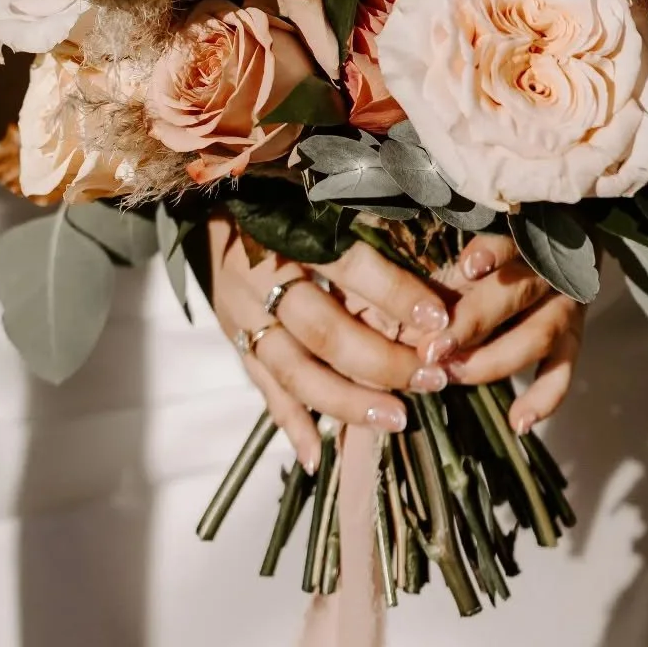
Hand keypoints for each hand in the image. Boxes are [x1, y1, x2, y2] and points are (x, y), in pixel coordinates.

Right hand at [207, 216, 453, 471]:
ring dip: (347, 402)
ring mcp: (245, 315)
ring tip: (396, 420)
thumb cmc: (280, 190)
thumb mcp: (316, 191)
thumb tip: (424, 244)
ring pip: (295, 370)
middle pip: (325, 331)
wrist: (208, 200)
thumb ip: (364, 217)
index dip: (396, 294)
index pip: (350, 267)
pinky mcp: (235, 339)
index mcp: (290, 231)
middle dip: (382, 361)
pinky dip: (290, 423)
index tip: (439, 319)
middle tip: (431, 378)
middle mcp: (265, 277)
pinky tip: (317, 456)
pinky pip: (264, 387)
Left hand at [424, 233, 586, 433]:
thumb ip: (450, 280)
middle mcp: (547, 273)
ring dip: (494, 359)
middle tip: (432, 348)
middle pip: (516, 293)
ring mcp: (564, 308)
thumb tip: (406, 317)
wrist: (567, 248)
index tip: (463, 270)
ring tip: (456, 377)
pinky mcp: (573, 340)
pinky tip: (519, 422)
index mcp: (523, 241)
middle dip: (473, 321)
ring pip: (539, 333)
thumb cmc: (499, 259)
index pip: (507, 243)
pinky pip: (563, 372)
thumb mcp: (476, 257)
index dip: (487, 255)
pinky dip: (544, 399)